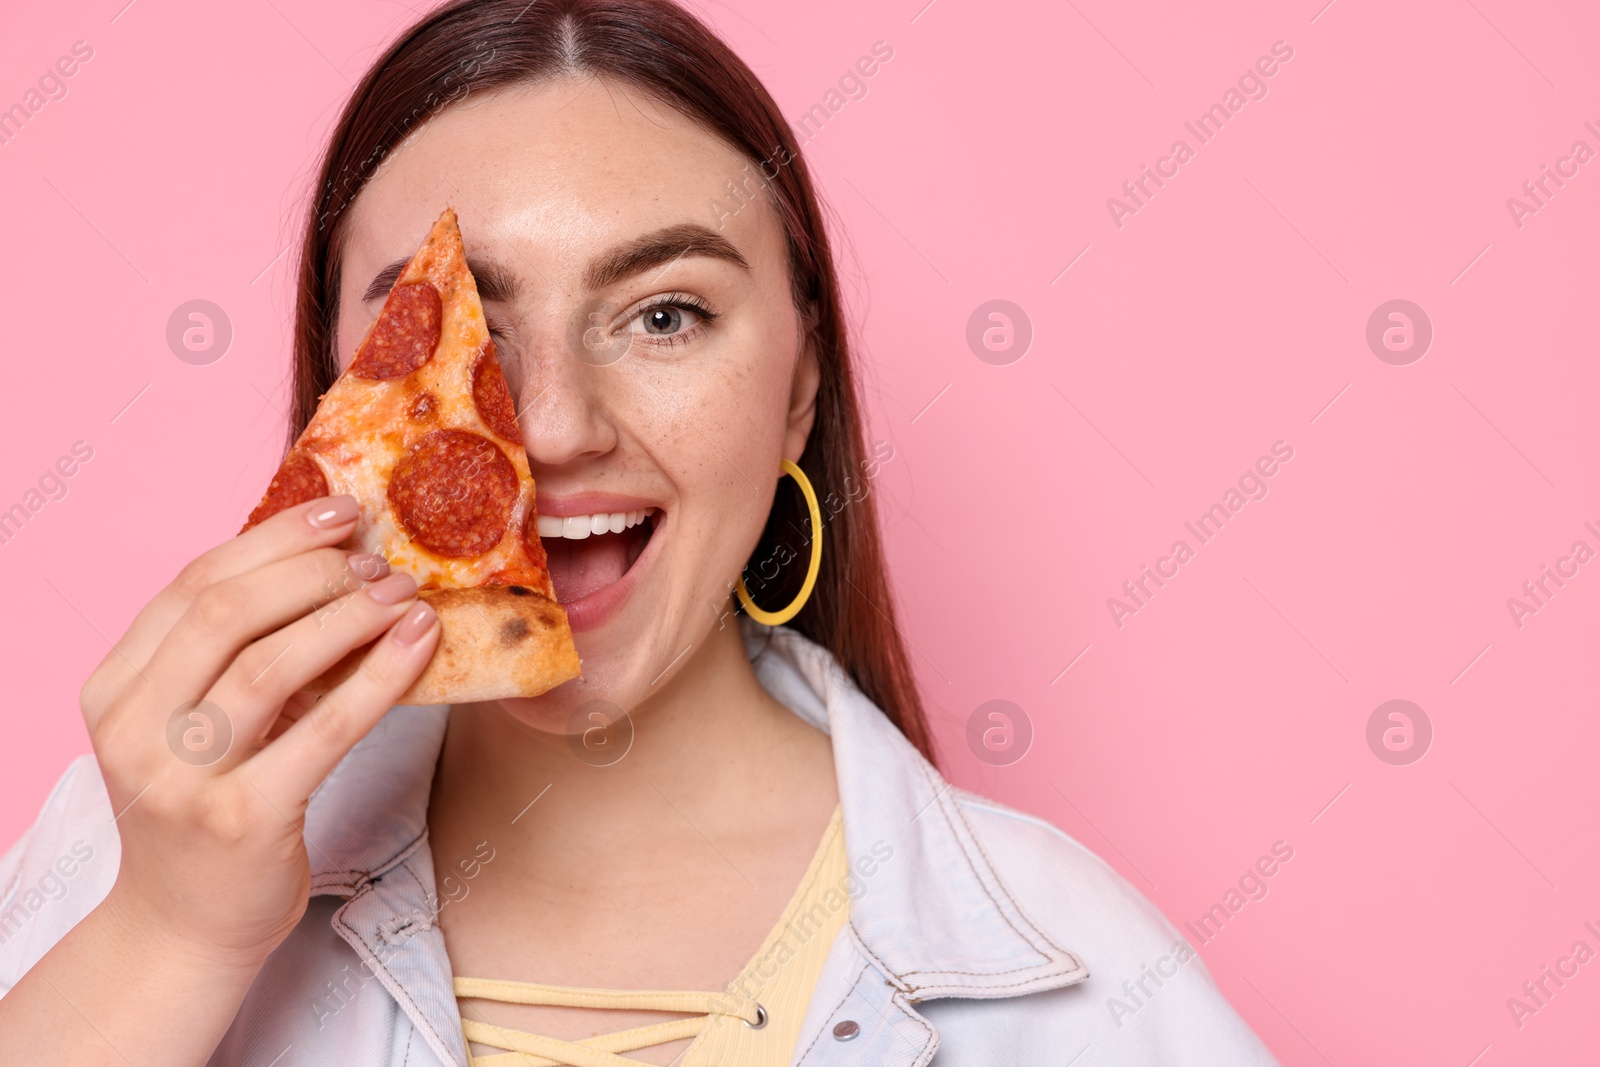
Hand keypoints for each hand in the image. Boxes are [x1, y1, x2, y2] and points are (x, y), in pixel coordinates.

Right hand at [79, 495, 439, 970]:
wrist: (184, 927)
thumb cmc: (205, 807)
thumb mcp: (195, 722)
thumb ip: (231, 653)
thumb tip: (331, 561)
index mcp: (115, 687)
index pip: (194, 583)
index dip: (274, 538)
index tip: (340, 511)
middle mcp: (134, 728)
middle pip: (227, 612)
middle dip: (314, 573)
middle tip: (380, 562)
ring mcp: (181, 778)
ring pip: (271, 663)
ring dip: (349, 617)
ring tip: (404, 596)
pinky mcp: (241, 819)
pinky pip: (323, 728)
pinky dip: (379, 676)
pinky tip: (419, 644)